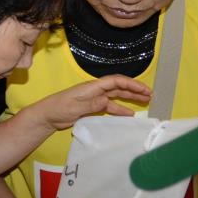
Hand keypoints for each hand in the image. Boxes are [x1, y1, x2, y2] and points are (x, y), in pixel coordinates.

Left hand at [29, 75, 151, 131]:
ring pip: (116, 96)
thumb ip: (91, 104)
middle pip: (119, 87)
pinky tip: (129, 114)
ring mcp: (94, 99)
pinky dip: (120, 109)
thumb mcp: (75, 107)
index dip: (131, 84)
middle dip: (134, 89)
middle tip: (150, 95)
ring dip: (130, 98)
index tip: (144, 89)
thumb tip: (107, 101)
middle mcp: (95, 90)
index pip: (115, 81)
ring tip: (145, 102)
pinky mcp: (92, 107)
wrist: (47, 116)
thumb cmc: (59, 108)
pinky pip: (110, 106)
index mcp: (92, 87)